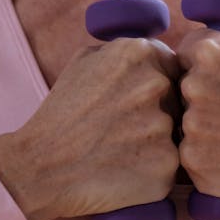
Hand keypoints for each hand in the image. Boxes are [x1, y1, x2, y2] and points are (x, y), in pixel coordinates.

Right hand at [0, 37, 179, 219]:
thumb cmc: (62, 111)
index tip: (141, 102)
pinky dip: (155, 170)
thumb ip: (124, 48)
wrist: (40, 164)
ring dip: (159, 141)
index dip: (161, 84)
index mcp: (141, 52)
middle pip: (178, 96)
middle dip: (163, 111)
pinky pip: (172, 165)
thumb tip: (153, 47)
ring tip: (126, 150)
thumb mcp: (86, 59)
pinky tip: (129, 171)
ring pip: (177, 131)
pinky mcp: (166, 164)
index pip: (174, 65)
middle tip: (131, 128)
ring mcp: (163, 124)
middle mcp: (156, 84)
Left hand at [177, 22, 219, 208]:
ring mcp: (192, 128)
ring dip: (205, 127)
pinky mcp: (196, 164)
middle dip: (204, 95)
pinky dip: (209, 157)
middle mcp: (194, 87)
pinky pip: (192, 156)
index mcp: (209, 52)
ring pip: (187, 124)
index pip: (185, 52)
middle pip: (183, 88)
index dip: (205, 64)